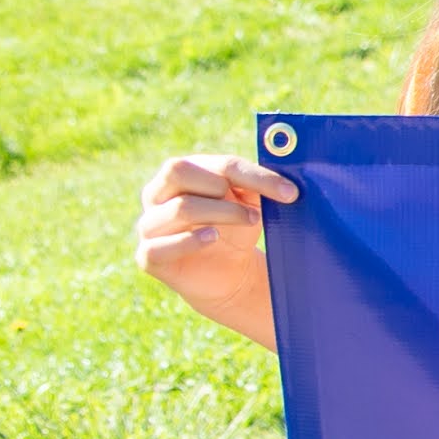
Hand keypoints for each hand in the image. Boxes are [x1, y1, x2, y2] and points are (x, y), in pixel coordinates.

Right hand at [135, 148, 294, 350]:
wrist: (230, 274)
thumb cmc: (237, 229)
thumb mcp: (250, 201)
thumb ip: (257, 183)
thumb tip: (288, 173)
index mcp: (180, 173)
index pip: (214, 163)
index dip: (253, 175)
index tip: (289, 192)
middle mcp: (156, 195)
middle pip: (179, 171)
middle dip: (222, 188)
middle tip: (254, 211)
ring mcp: (149, 225)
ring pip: (179, 208)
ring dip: (221, 214)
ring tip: (250, 222)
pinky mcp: (148, 256)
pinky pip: (160, 245)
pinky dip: (190, 240)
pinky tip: (212, 237)